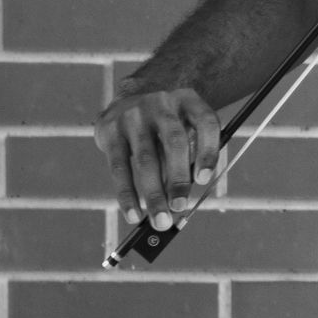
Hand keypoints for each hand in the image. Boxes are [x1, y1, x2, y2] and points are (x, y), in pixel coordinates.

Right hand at [94, 85, 220, 229]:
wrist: (132, 98)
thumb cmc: (168, 125)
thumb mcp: (185, 129)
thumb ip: (188, 158)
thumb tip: (180, 204)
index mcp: (189, 100)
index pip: (206, 124)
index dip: (207, 152)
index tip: (204, 180)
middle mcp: (162, 103)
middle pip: (174, 142)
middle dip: (178, 179)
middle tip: (180, 207)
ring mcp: (133, 115)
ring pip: (146, 159)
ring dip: (154, 194)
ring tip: (160, 220)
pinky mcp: (110, 129)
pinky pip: (119, 167)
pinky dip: (127, 194)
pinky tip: (133, 214)